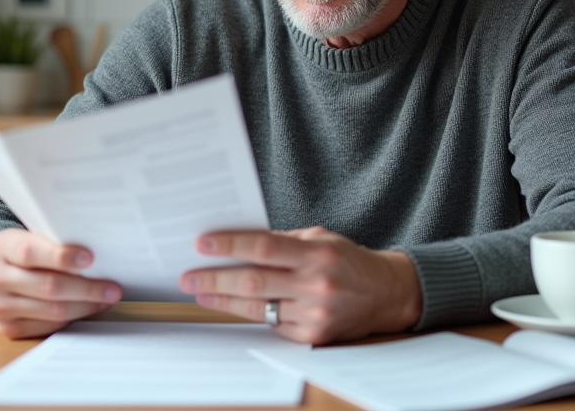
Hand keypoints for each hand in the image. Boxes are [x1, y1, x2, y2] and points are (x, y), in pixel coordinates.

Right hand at [0, 228, 122, 338]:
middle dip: (86, 288)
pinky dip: (73, 318)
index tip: (90, 258)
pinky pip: (48, 326)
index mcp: (0, 247)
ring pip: (52, 310)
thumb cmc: (27, 251)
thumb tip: (98, 255)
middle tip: (113, 288)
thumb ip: (56, 242)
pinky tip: (88, 308)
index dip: (62, 257)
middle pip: (47, 286)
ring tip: (107, 299)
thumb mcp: (33, 237)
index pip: (31, 253)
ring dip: (85, 305)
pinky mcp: (8, 328)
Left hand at [179, 227, 421, 344]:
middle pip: (254, 281)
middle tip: (188, 277)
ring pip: (258, 307)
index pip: (264, 246)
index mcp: (318, 253)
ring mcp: (314, 313)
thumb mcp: (321, 238)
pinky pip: (273, 324)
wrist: (385, 294)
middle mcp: (316, 284)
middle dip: (215, 279)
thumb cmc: (348, 260)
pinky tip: (237, 304)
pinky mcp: (313, 336)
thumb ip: (283, 241)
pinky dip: (255, 313)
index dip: (230, 245)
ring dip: (225, 299)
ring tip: (201, 292)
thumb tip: (239, 242)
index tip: (201, 244)